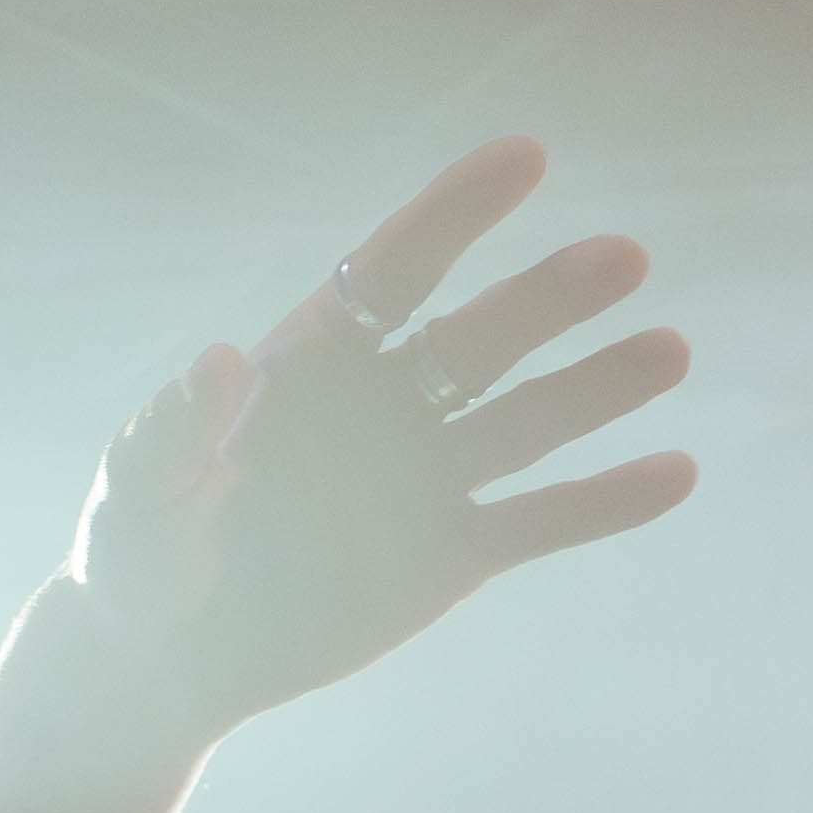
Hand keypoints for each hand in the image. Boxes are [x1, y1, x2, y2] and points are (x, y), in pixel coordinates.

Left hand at [71, 140, 698, 733]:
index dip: (452, 213)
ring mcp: (428, 476)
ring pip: (527, 419)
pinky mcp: (456, 553)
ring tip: (669, 349)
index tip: (524, 155)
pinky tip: (676, 472)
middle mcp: (386, 404)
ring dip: (599, 385)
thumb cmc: (137, 553)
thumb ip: (175, 433)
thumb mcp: (138, 496)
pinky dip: (605, 502)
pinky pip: (541, 520)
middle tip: (622, 257)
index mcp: (312, 362)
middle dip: (546, 300)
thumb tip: (218, 359)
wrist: (169, 656)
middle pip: (477, 338)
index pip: (392, 271)